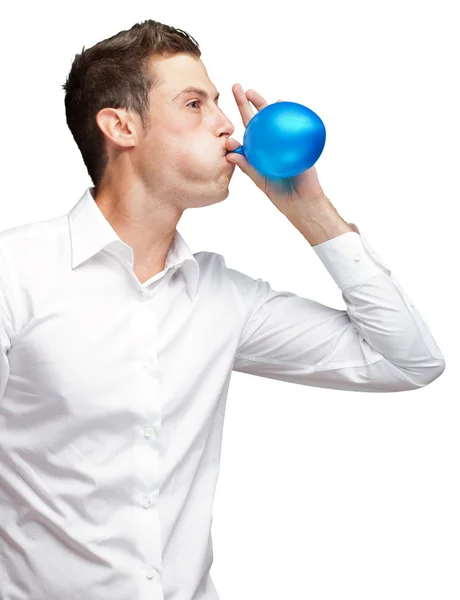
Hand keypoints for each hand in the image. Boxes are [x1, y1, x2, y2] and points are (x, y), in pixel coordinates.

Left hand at [226, 84, 327, 220]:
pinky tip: (282, 103)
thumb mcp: (259, 179)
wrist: (301, 201)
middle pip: (259, 117)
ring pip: (275, 118)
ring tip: (254, 93)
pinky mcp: (300, 141)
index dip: (237, 119)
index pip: (248, 129)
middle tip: (238, 87)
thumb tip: (229, 151)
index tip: (226, 109)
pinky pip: (294, 124)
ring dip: (265, 103)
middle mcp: (271, 141)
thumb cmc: (279, 192)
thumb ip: (246, 165)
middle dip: (247, 101)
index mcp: (260, 149)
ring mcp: (286, 140)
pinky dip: (288, 111)